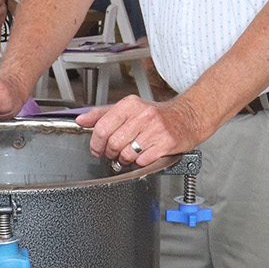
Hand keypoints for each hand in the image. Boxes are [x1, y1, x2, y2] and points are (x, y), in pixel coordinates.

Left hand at [76, 92, 202, 165]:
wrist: (187, 118)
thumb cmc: (157, 115)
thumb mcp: (129, 109)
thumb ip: (102, 114)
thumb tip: (81, 120)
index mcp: (130, 105)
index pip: (102, 126)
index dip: (96, 143)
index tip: (97, 149)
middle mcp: (143, 115)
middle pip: (113, 143)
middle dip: (110, 153)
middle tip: (114, 153)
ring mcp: (155, 130)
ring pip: (127, 154)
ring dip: (125, 159)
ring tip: (129, 154)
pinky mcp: (166, 143)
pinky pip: (142, 161)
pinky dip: (140, 162)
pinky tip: (144, 155)